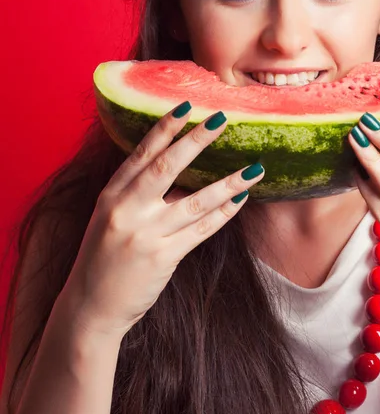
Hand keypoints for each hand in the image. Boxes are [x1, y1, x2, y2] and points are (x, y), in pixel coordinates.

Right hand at [61, 103, 264, 338]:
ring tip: (255, 168)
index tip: (185, 106)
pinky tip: (241, 199)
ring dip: (228, 183)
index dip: (164, 128)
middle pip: (167, 167)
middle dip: (196, 141)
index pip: (141, 154)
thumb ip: (138, 194)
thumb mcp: (111, 218)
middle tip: (221, 119)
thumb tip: (181, 171)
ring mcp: (145, 234)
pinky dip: (224, 213)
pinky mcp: (163, 257)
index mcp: (111, 195)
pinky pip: (201, 230)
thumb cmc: (103, 259)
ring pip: (195, 201)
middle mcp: (126, 210)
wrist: (90, 308)